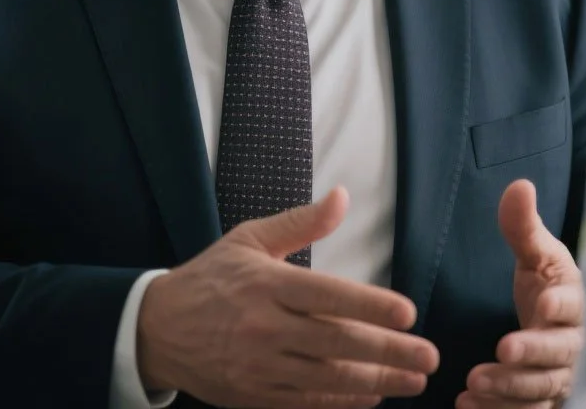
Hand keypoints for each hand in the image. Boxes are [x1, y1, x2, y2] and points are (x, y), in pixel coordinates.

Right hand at [137, 187, 438, 408]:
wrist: (156, 330)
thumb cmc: (211, 278)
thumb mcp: (250, 239)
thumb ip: (301, 222)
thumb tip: (343, 197)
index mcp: (268, 285)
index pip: (330, 297)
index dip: (372, 307)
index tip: (408, 314)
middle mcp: (266, 328)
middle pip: (337, 343)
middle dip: (388, 352)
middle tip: (429, 358)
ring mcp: (259, 367)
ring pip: (326, 378)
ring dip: (376, 383)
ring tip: (413, 381)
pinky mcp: (252, 396)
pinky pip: (305, 403)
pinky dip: (341, 402)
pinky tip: (372, 398)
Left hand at [459, 180, 584, 408]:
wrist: (546, 324)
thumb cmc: (543, 285)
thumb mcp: (534, 254)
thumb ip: (523, 226)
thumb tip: (519, 184)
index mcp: (571, 302)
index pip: (572, 306)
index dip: (559, 307)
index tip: (542, 306)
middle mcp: (569, 344)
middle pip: (557, 356)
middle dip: (531, 355)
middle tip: (502, 349)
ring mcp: (556, 376)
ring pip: (540, 390)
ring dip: (509, 390)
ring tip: (473, 383)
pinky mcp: (538, 400)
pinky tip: (466, 406)